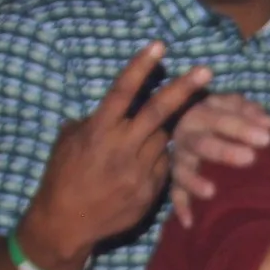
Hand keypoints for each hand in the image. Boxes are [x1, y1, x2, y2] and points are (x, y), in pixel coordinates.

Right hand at [21, 41, 212, 262]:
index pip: (122, 91)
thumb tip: (100, 111)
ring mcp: (139, 170)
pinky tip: (144, 166)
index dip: (141, 67)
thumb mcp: (67, 143)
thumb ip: (88, 124)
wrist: (66, 223)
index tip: (159, 45)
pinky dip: (158, 161)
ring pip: (164, 139)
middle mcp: (122, 147)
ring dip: (162, 133)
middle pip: (158, 111)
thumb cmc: (62, 178)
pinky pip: (162, 167)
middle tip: (206, 71)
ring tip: (145, 141)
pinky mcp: (149, 191)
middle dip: (184, 89)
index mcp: (98, 130)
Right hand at [168, 92, 269, 227]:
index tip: (268, 138)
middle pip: (202, 144)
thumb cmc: (220, 115)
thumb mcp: (232, 105)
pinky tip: (190, 223)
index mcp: (201, 114)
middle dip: (224, 152)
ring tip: (212, 192)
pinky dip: (182, 208)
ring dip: (195, 182)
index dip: (243, 128)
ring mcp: (180, 160)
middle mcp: (187, 137)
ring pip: (183, 171)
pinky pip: (176, 195)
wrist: (188, 120)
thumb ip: (249, 111)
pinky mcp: (176, 179)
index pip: (221, 118)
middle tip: (250, 159)